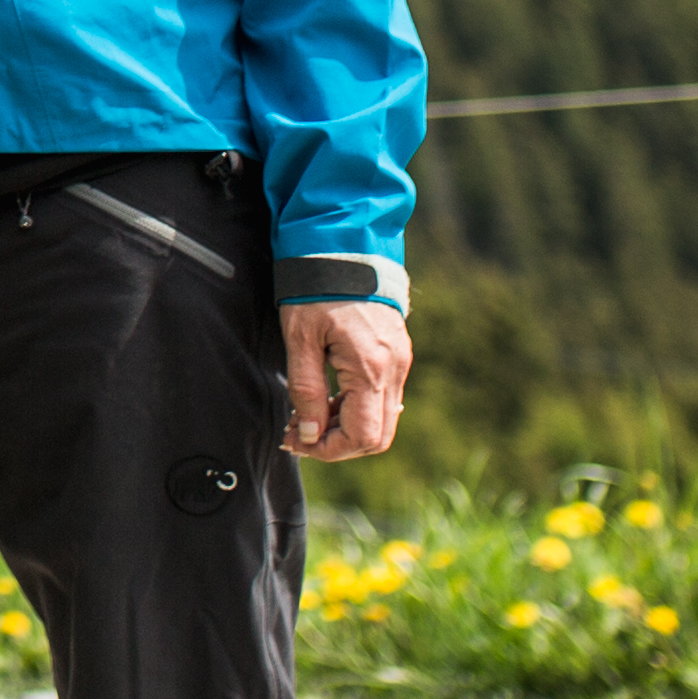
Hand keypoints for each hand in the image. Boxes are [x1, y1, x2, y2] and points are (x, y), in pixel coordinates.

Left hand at [284, 300, 412, 460]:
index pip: (362, 436)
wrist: (344, 248)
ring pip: (383, 420)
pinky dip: (357, 408)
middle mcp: (394, 370)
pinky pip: (384, 398)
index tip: (297, 441)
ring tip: (308, 414)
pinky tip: (328, 397)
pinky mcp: (397, 355)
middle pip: (378, 437)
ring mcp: (400, 362)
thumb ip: (306, 391)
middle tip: (300, 432)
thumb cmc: (316, 290)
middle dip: (338, 444)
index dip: (329, 450)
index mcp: (371, 368)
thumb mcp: (300, 340)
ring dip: (346, 427)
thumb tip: (310, 435)